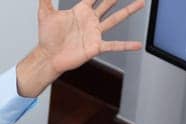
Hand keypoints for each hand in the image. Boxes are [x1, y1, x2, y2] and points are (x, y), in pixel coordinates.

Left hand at [30, 0, 144, 86]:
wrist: (48, 57)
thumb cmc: (47, 38)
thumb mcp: (45, 14)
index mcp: (81, 11)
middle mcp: (90, 20)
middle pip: (108, 3)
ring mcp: (94, 33)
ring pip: (116, 19)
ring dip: (128, 11)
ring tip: (140, 3)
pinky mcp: (96, 46)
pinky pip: (114, 45)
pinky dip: (126, 45)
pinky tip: (136, 45)